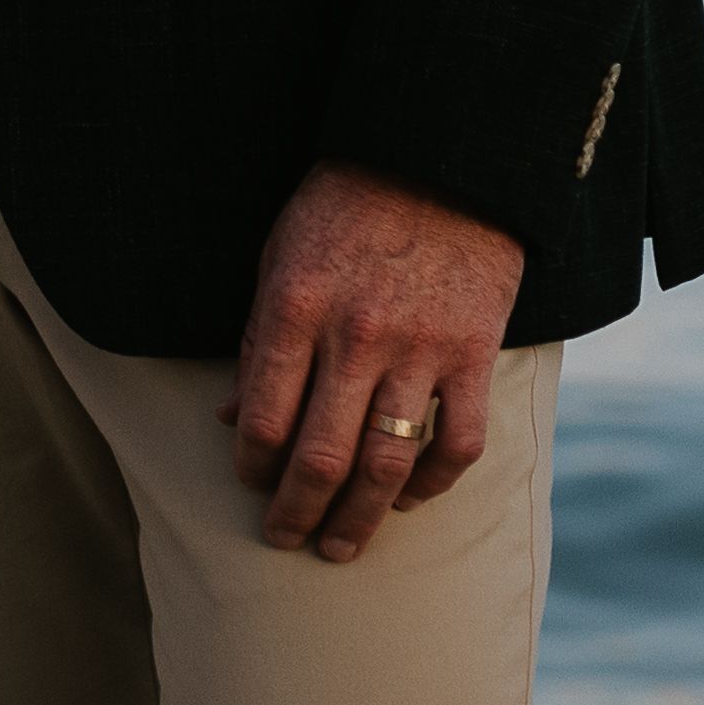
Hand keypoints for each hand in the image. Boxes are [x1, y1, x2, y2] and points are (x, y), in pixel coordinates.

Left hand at [221, 164, 525, 561]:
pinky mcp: (474, 352)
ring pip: (387, 464)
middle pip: (320, 457)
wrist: (438, 158)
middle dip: (296, 512)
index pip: (262, 418)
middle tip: (286, 539)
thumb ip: (257, 338)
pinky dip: (434, 483)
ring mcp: (420, 348)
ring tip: (340, 546)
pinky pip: (459, 442)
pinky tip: (409, 498)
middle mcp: (355, 335)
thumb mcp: (279, 256)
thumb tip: (228, 418)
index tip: (250, 484)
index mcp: (295, 307)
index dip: (251, 466)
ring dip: (360, 518)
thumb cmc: (344, 207)